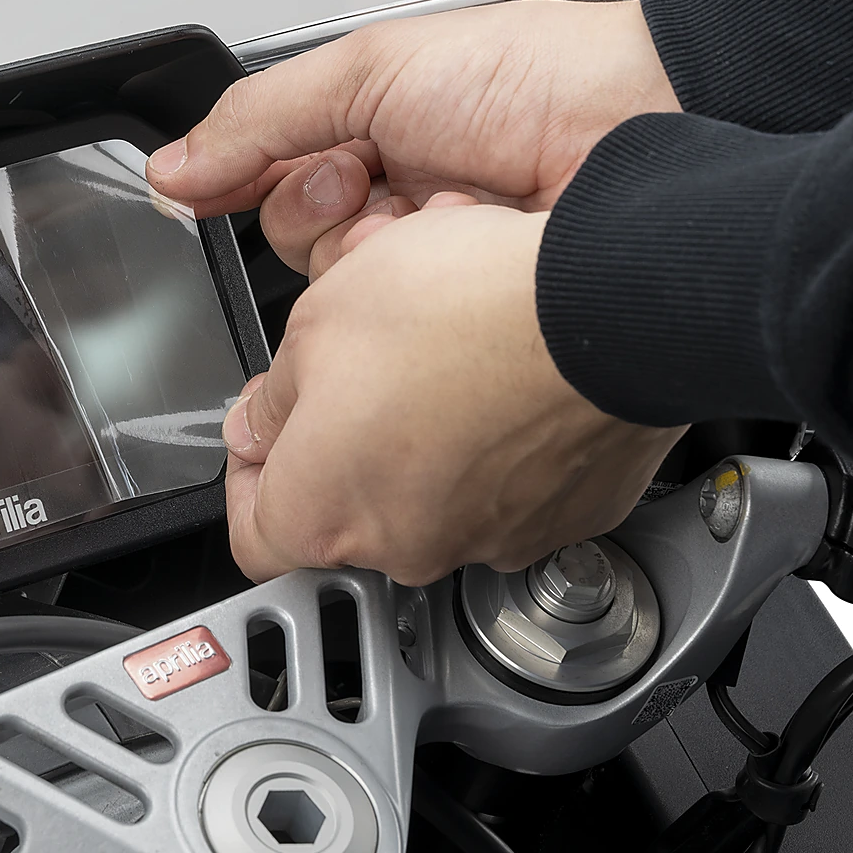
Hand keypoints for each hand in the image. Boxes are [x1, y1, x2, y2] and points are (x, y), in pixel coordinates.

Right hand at [147, 0, 677, 277]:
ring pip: (349, 296)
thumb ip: (260, 117)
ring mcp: (444, 267)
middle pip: (302, 251)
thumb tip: (175, 165)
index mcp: (375, 140)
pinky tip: (471, 244)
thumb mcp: (372, 69)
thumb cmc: (540, 76)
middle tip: (370, 176)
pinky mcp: (477, 318)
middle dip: (329, 211)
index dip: (263, 185)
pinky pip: (407, 330)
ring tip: (440, 204)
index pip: (273, 186)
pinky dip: (432, 282)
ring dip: (383, 246)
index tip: (253, 184)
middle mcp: (405, 209)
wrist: (649, 117)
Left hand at [218, 200, 683, 584]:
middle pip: (349, 513)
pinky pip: (513, 490)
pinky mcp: (565, 518)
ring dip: (426, 440)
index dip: (249, 475)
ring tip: (441, 360)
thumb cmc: (463, 309)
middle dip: (345, 445)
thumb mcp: (318, 320)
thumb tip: (260, 424)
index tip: (262, 432)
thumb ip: (275, 396)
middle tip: (359, 372)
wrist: (603, 306)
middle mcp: (408, 546)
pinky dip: (500, 447)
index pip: (252, 535)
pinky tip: (501, 382)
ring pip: (434, 499)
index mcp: (325, 510)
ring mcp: (492, 539)